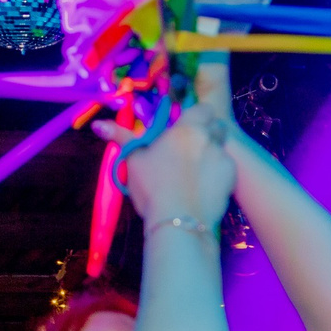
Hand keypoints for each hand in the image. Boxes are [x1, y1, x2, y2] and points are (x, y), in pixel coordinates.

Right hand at [104, 58, 235, 228]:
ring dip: (213, 156)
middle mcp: (209, 138)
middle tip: (191, 151)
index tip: (186, 130)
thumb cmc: (152, 187)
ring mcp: (224, 158)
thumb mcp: (133, 160)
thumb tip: (98, 125)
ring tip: (197, 175)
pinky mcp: (232, 179)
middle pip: (217, 127)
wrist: (178, 221)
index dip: (197, 117)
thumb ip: (121, 138)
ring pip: (223, 149)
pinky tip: (205, 189)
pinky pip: (227, 171)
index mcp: (186, 129)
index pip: (203, 109)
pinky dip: (219, 176)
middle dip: (208, 134)